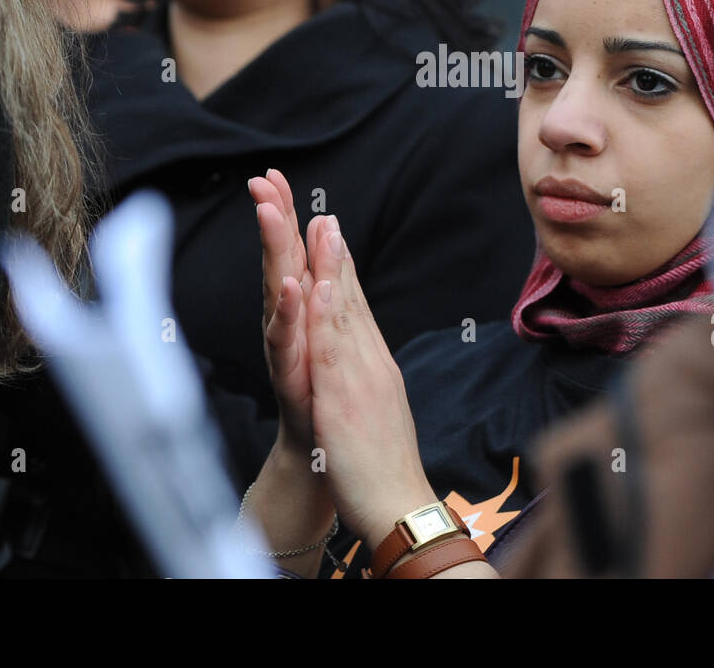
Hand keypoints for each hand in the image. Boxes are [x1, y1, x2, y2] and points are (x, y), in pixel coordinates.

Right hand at [248, 169, 326, 455]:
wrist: (318, 444)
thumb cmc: (320, 381)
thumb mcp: (327, 318)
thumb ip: (324, 273)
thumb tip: (324, 224)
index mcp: (300, 302)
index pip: (291, 247)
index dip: (283, 210)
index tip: (273, 173)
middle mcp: (287, 318)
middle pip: (279, 259)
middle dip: (270, 220)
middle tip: (261, 183)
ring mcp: (286, 345)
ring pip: (278, 290)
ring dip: (274, 253)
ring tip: (269, 216)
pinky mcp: (291, 373)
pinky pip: (287, 340)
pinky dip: (288, 314)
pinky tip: (290, 289)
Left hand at [303, 216, 436, 552]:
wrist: (399, 505)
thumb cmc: (381, 465)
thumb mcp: (372, 409)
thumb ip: (365, 378)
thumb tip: (360, 360)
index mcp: (373, 364)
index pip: (355, 307)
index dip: (341, 266)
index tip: (330, 229)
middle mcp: (371, 361)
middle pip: (350, 298)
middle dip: (333, 251)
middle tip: (323, 208)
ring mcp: (362, 375)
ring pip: (342, 311)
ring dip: (328, 266)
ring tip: (320, 225)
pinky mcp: (347, 396)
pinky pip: (332, 347)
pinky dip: (323, 312)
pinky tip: (314, 284)